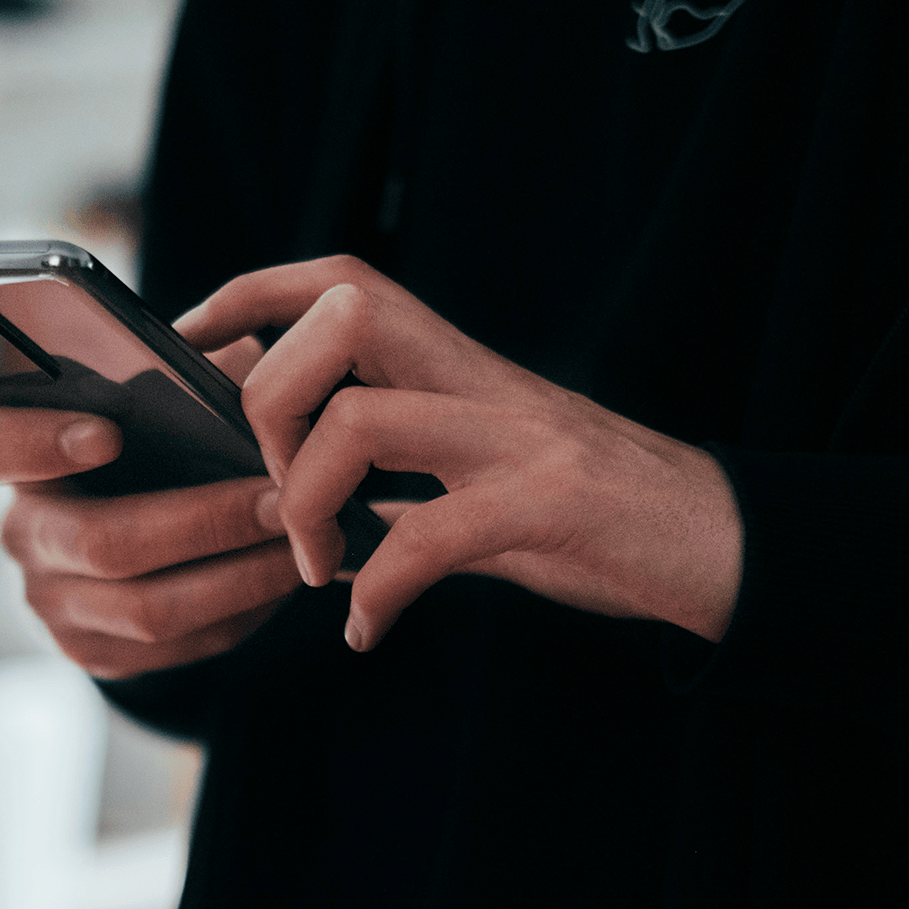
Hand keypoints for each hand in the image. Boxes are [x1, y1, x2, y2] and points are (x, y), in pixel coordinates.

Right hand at [0, 337, 300, 678]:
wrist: (148, 527)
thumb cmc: (156, 433)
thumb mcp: (158, 387)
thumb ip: (176, 371)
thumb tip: (233, 369)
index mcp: (13, 450)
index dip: (34, 444)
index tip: (107, 432)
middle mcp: (21, 530)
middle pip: (99, 542)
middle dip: (204, 522)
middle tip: (280, 500)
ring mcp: (51, 600)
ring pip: (146, 609)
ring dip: (238, 576)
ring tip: (301, 542)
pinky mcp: (92, 650)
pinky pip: (173, 646)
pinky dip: (239, 612)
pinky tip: (280, 578)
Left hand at [174, 256, 742, 650]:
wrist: (719, 543)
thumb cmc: (587, 512)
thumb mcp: (479, 475)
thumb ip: (400, 476)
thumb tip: (307, 504)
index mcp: (454, 364)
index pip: (338, 279)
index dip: (250, 293)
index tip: (190, 342)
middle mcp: (480, 380)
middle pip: (339, 320)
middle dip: (270, 404)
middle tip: (276, 492)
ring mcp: (516, 437)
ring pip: (363, 420)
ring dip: (310, 503)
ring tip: (317, 567)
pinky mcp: (550, 504)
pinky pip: (431, 536)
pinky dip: (380, 590)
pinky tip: (369, 628)